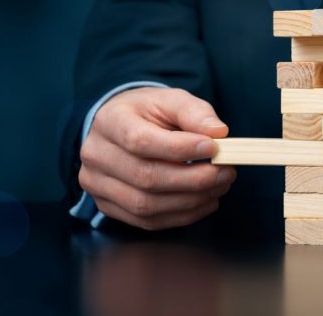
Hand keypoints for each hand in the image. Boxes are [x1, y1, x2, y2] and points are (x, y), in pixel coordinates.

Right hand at [79, 88, 234, 229]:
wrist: (119, 129)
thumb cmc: (147, 113)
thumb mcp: (170, 101)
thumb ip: (195, 112)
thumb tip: (219, 133)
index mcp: (110, 122)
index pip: (140, 141)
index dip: (179, 149)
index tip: (214, 148)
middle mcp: (96, 155)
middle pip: (145, 177)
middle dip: (193, 179)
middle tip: (226, 173)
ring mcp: (97, 185)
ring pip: (146, 205)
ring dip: (190, 201)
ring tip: (218, 187)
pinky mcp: (108, 207)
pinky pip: (147, 221)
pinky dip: (181, 216)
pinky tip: (203, 202)